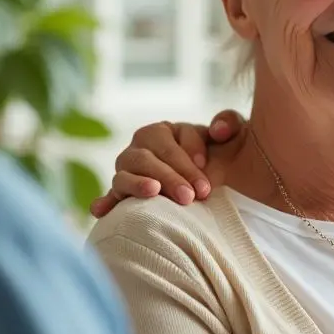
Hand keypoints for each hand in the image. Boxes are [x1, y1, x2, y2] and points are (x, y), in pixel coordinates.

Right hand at [88, 109, 246, 217]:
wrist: (217, 188)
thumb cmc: (221, 157)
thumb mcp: (232, 136)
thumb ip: (229, 122)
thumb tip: (217, 131)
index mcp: (163, 131)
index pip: (171, 139)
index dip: (189, 153)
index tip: (206, 169)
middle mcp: (140, 149)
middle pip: (148, 158)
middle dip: (172, 176)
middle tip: (192, 196)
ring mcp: (127, 172)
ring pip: (125, 175)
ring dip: (139, 184)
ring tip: (155, 192)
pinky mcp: (122, 195)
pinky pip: (110, 197)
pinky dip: (104, 202)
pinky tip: (100, 211)